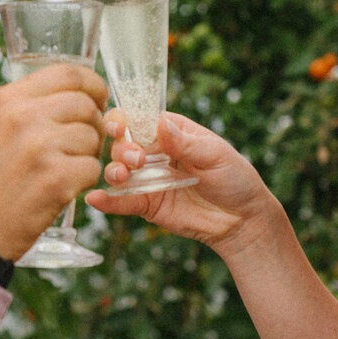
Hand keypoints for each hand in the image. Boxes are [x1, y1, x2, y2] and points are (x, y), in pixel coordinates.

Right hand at [0, 64, 107, 261]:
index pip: (69, 72)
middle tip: (80, 146)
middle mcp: (22, 116)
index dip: (93, 84)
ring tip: (61, 170)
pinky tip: (61, 188)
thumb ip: (32, 109)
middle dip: (94, 125)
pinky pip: (92, 168)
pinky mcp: (56, 177)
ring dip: (87, 156)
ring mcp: (40, 146)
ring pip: (93, 137)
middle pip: (86, 105)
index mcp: (8, 100)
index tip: (98, 99)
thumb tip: (84, 98)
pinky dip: (84, 181)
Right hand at [84, 111, 278, 254]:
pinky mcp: (147, 204)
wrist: (243, 220)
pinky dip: (107, 200)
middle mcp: (155, 153)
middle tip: (136, 159)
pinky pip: (123, 201)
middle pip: (123, 143)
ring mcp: (149, 178)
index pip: (141, 118)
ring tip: (122, 176)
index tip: (121, 126)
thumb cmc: (235, 179)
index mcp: (172, 132)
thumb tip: (161, 124)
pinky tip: (95, 199)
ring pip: (118, 170)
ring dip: (113, 170)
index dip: (126, 119)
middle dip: (121, 148)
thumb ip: (186, 143)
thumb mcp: (216, 155)